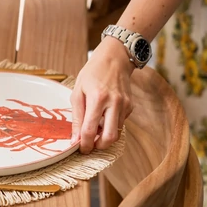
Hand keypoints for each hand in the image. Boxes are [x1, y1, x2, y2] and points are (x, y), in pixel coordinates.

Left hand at [71, 38, 134, 153]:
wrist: (115, 58)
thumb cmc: (93, 73)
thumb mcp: (78, 92)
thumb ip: (76, 117)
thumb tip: (75, 139)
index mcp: (98, 98)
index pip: (90, 130)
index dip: (84, 144)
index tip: (80, 149)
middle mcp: (114, 102)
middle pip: (109, 137)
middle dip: (99, 146)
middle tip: (90, 145)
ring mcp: (125, 105)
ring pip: (117, 132)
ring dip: (105, 136)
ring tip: (95, 128)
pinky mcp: (130, 106)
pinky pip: (120, 123)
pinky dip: (111, 126)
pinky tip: (104, 117)